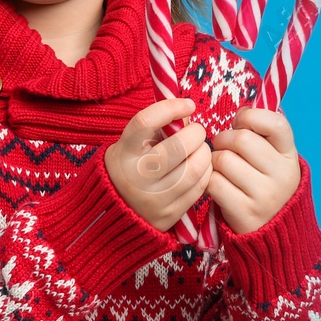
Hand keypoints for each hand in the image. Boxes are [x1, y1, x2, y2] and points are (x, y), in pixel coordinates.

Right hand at [104, 97, 211, 231]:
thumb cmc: (130, 167)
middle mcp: (136, 177)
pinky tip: (200, 166)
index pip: (146, 122)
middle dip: (196, 133)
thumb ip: (157, 128)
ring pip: (193, 169)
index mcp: (123, 154)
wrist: (114, 213)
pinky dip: (205, 172)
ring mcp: (153, 199)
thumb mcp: (131, 145)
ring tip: (200, 149)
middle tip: (197, 131)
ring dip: (204, 153)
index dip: (171, 108)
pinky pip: (199, 188)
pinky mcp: (169, 214)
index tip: (188, 105)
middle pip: (177, 147)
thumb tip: (188, 114)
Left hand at [205, 106, 299, 235]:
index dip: (251, 117)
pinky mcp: (245, 213)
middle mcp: (282, 175)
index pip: (276, 123)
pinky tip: (217, 185)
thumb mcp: (275, 159)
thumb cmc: (265, 184)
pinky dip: (209, 181)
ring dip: (214, 161)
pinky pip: (214, 183)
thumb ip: (263, 134)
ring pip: (223, 160)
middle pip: (241, 139)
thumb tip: (244, 107)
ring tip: (221, 169)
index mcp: (290, 156)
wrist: (273, 232)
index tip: (241, 123)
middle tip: (223, 147)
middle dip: (223, 139)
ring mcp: (265, 195)